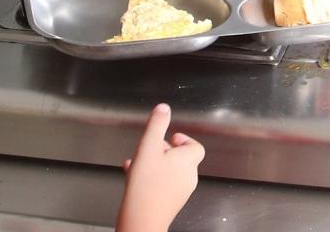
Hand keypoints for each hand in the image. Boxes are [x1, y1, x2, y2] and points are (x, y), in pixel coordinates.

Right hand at [117, 104, 203, 231]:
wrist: (142, 220)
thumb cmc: (146, 186)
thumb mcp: (148, 147)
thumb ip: (156, 125)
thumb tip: (164, 108)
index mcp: (187, 161)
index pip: (195, 146)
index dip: (183, 140)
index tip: (170, 137)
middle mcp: (188, 176)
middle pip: (180, 158)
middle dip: (164, 151)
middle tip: (150, 149)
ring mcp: (180, 191)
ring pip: (169, 171)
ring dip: (155, 164)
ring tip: (138, 163)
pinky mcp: (169, 202)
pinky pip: (163, 184)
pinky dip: (152, 177)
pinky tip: (134, 177)